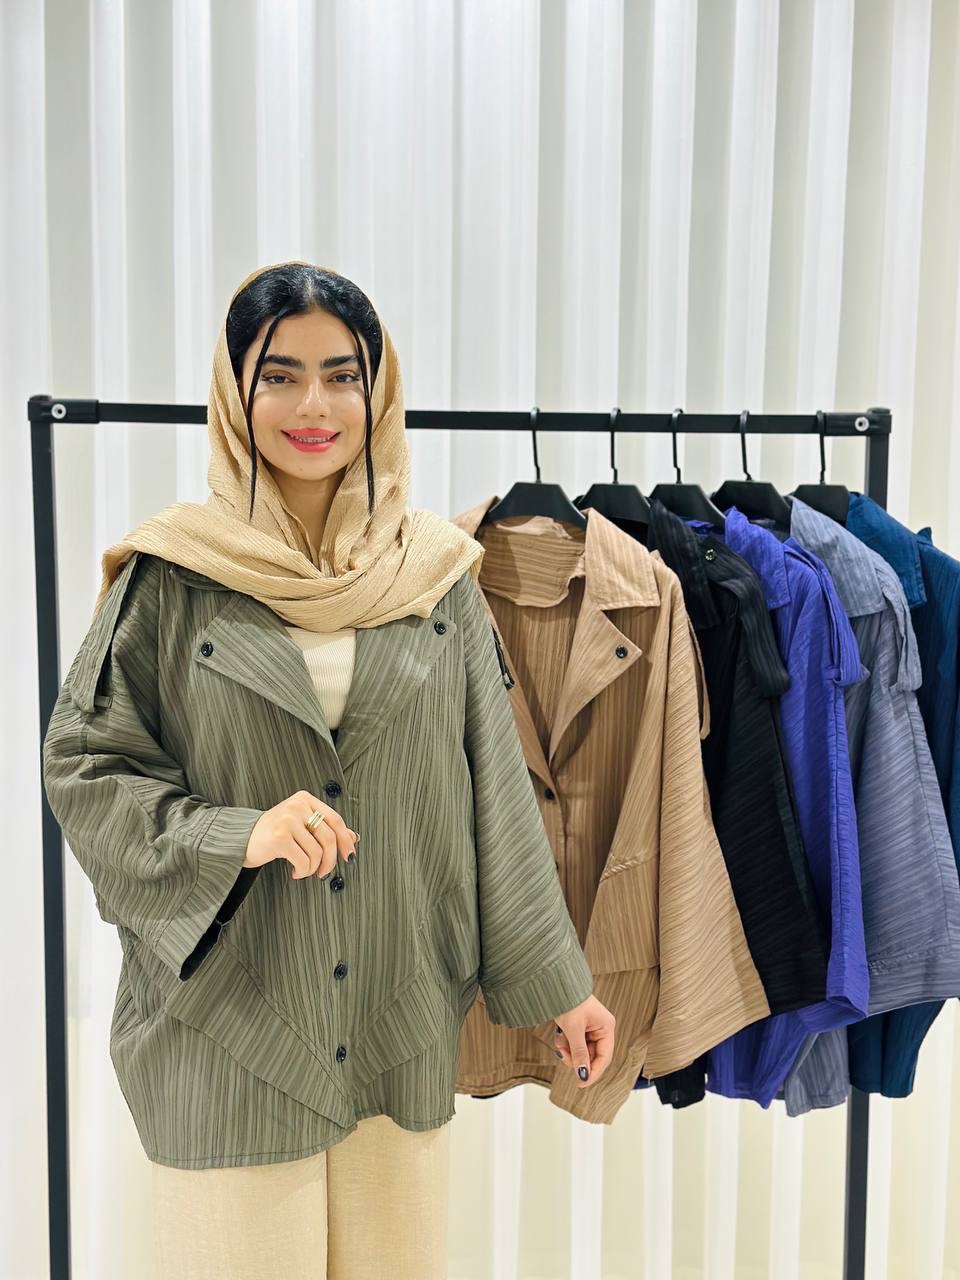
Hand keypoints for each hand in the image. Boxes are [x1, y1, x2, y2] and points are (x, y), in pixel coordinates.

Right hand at [242, 790, 358, 878]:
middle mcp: (297, 806)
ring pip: (317, 852)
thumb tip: (353, 838)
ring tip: (304, 870)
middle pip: (329, 838)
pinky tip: (295, 871)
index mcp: (305, 799)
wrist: (241, 838)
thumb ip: (325, 828)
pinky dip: (303, 872)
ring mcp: (287, 821)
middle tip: (324, 872)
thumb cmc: (274, 832)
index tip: (349, 856)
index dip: (346, 840)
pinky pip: (304, 861)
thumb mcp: (301, 825)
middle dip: (331, 861)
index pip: (335, 819)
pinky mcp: (279, 838)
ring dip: (313, 868)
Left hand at [553, 995, 614, 1087]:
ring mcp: (591, 1029)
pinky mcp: (580, 1028)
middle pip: (592, 1056)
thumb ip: (579, 1053)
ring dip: (569, 1051)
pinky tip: (560, 1035)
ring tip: (560, 1042)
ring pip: (582, 1052)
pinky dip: (566, 1044)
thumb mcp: (573, 1030)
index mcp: (607, 1027)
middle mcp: (601, 1029)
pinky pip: (575, 1044)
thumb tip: (583, 1075)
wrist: (556, 984)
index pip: (604, 1058)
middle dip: (576, 1058)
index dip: (593, 1073)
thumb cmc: (569, 1001)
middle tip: (563, 1055)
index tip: (581, 1084)